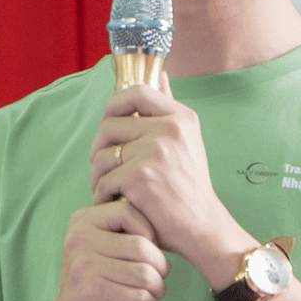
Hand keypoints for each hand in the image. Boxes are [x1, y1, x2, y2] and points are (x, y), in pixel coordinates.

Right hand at [39, 199, 169, 300]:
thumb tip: (159, 208)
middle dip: (161, 266)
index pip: (127, 210)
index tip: (149, 251)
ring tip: (154, 293)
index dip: (149, 230)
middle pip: (142, 245)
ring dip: (158, 288)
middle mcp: (79, 240)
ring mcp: (84, 266)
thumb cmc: (95, 283)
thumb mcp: (99, 247)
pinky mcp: (93, 293)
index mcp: (81, 222)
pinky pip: (140, 295)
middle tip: (159, 278)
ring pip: (145, 273)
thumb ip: (120, 227)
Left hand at [89, 82, 244, 263]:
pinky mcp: (139, 177)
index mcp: (180, 117)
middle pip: (108, 126)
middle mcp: (169, 129)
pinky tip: (117, 203)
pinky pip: (104, 180)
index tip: (109, 120)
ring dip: (98, 176)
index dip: (114, 104)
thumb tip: (160, 73)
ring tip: (110, 189)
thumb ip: (168, 109)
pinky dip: (105, 196)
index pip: (137, 92)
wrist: (202, 227)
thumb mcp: (187, 141)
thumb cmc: (188, 187)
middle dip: (98, 149)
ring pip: (101, 155)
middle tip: (104, 168)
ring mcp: (154, 152)